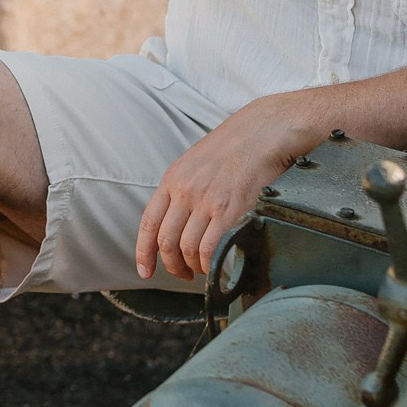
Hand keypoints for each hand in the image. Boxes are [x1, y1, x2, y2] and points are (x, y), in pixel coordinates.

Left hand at [136, 93, 320, 281]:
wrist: (263, 132)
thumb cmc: (235, 146)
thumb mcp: (196, 162)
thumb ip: (183, 189)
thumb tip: (178, 220)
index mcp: (172, 178)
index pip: (148, 222)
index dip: (143, 251)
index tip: (144, 269)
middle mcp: (184, 191)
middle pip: (165, 241)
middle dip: (171, 265)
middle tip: (181, 274)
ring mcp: (206, 201)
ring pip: (186, 248)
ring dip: (191, 267)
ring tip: (201, 270)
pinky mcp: (229, 210)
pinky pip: (209, 248)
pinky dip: (208, 264)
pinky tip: (214, 265)